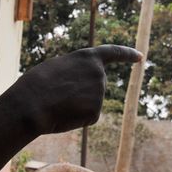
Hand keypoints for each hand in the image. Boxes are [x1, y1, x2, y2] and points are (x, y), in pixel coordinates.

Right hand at [10, 45, 140, 134]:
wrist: (31, 105)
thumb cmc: (36, 84)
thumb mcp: (56, 67)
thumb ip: (75, 71)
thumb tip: (82, 87)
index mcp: (87, 57)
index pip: (113, 53)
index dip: (127, 55)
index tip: (140, 57)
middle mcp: (99, 74)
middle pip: (95, 86)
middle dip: (81, 92)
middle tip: (58, 94)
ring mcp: (99, 94)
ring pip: (90, 103)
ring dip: (75, 106)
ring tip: (57, 103)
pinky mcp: (96, 113)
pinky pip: (87, 117)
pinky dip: (75, 119)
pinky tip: (63, 114)